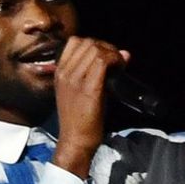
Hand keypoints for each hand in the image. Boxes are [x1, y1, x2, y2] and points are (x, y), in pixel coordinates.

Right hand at [51, 37, 129, 177]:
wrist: (75, 141)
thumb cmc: (81, 120)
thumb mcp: (82, 92)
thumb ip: (98, 73)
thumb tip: (124, 54)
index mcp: (60, 72)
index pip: (75, 42)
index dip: (95, 44)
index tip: (106, 56)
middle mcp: (65, 73)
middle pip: (87, 42)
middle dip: (106, 47)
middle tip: (116, 60)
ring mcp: (75, 80)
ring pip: (95, 49)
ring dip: (112, 53)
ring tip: (119, 65)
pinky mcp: (88, 89)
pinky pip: (102, 62)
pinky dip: (114, 60)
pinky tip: (120, 68)